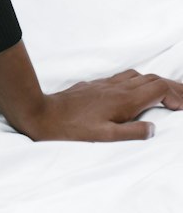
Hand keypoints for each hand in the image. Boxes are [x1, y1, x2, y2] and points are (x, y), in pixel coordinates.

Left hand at [22, 68, 182, 141]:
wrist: (44, 113)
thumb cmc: (73, 129)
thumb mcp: (105, 136)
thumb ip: (132, 132)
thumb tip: (154, 129)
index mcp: (124, 100)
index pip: (158, 89)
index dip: (176, 95)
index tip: (182, 106)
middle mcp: (118, 87)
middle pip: (153, 79)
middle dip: (173, 86)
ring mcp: (106, 84)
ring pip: (139, 76)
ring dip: (157, 82)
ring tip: (168, 92)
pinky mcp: (96, 85)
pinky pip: (125, 77)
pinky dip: (140, 81)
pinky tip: (139, 88)